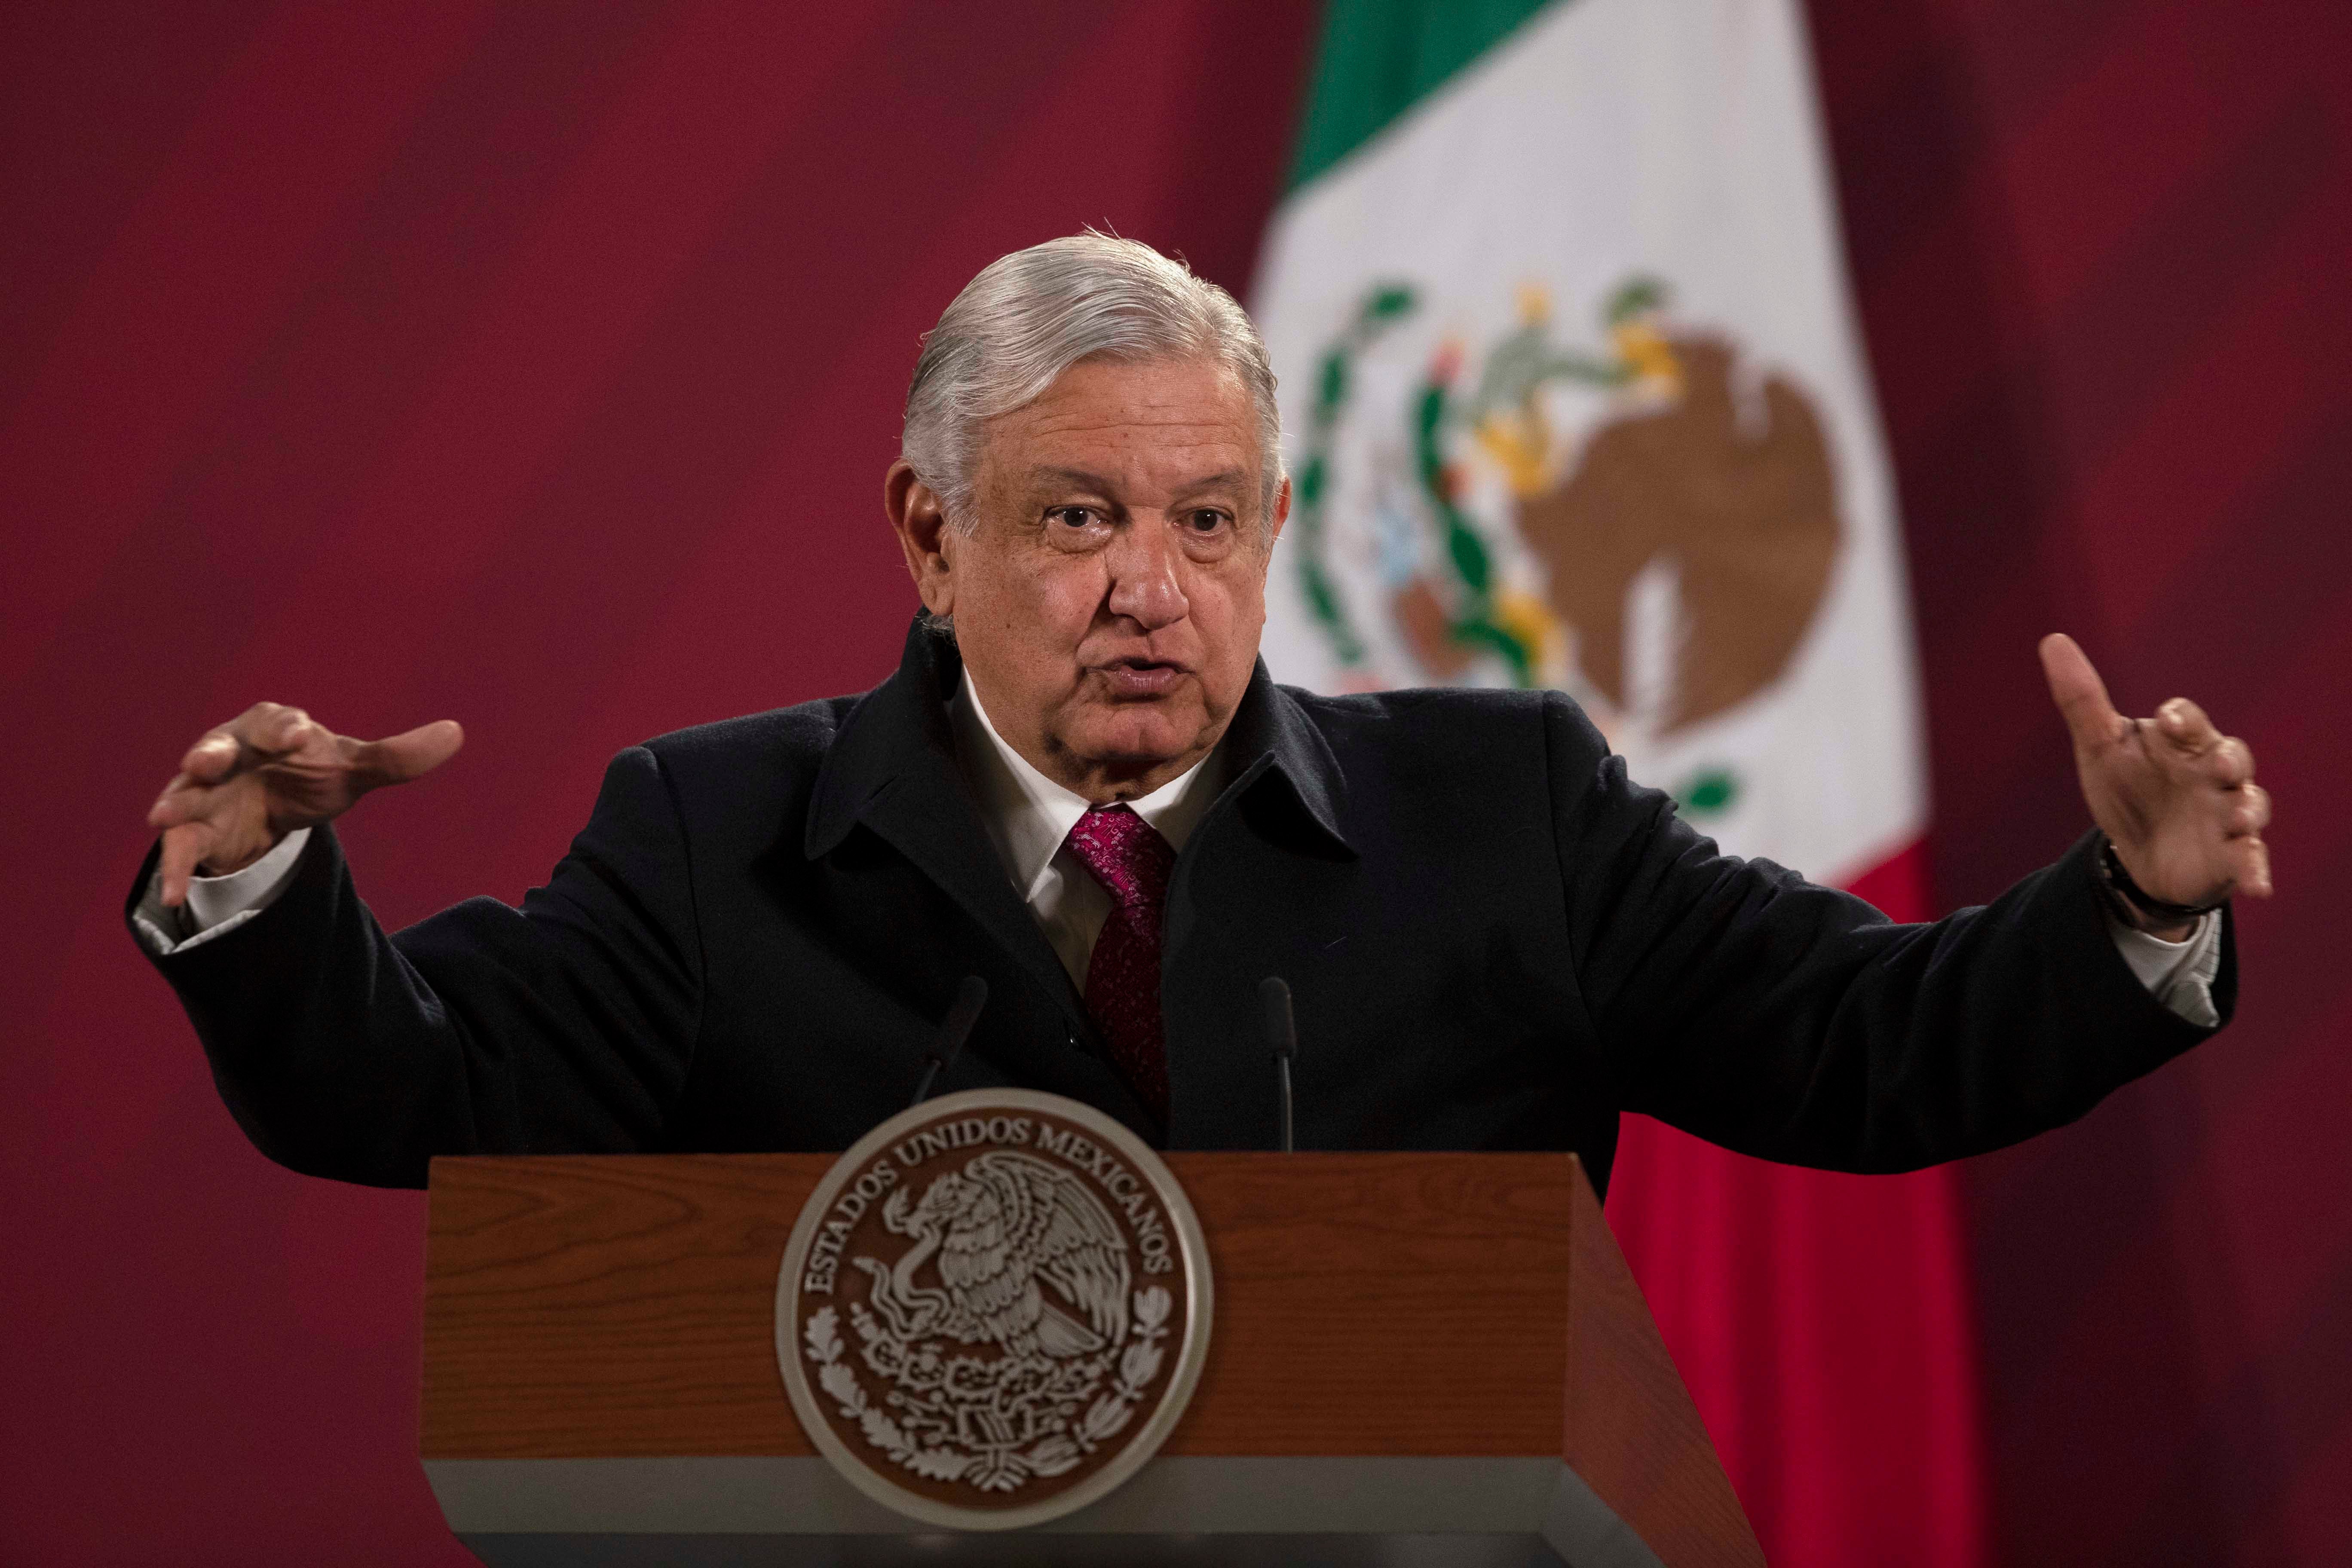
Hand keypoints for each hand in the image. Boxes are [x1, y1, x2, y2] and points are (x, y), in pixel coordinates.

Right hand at [145, 703, 462, 907]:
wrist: (278, 804)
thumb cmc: (311, 771)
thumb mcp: (355, 769)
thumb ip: (398, 757)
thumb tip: (457, 733)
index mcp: (273, 727)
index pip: (277, 722)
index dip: (286, 729)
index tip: (300, 737)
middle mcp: (230, 753)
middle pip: (217, 748)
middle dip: (211, 753)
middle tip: (207, 761)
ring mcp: (206, 791)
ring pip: (186, 793)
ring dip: (174, 802)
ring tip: (161, 817)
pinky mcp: (197, 830)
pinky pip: (181, 848)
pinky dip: (175, 869)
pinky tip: (174, 896)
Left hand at [2040, 634, 2270, 934]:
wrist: (2138, 850)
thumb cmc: (2128, 787)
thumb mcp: (2101, 747)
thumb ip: (2082, 699)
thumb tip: (2053, 640)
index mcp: (2182, 742)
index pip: (2187, 721)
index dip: (2181, 719)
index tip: (2166, 720)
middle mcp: (2212, 773)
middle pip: (2231, 757)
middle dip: (2228, 760)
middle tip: (2219, 766)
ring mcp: (2227, 813)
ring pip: (2250, 804)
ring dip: (2247, 810)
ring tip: (2238, 819)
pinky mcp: (2233, 854)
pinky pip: (2251, 859)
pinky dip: (2255, 869)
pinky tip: (2257, 886)